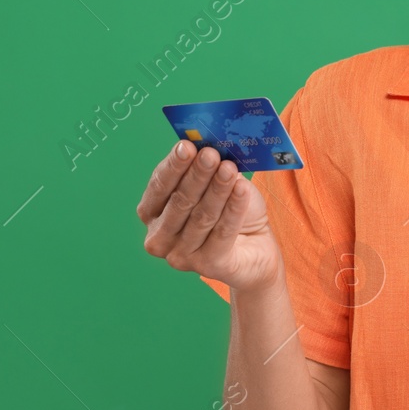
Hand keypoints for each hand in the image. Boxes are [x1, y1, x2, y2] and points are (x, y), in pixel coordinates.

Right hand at [137, 141, 282, 292]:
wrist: (255, 247)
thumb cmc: (228, 211)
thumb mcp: (214, 184)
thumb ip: (205, 168)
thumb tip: (206, 143)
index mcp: (152, 214)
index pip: (159, 187)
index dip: (173, 166)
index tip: (186, 146)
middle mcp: (160, 238)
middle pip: (180, 202)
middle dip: (197, 176)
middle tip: (211, 155)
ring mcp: (181, 256)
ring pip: (202, 217)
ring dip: (217, 190)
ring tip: (230, 168)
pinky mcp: (208, 266)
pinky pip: (222, 233)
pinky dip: (233, 209)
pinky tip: (242, 189)